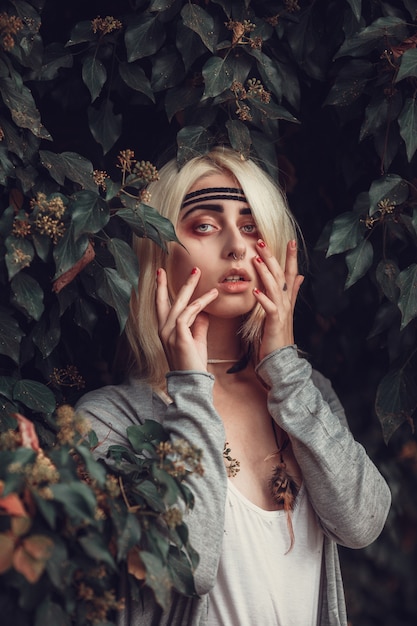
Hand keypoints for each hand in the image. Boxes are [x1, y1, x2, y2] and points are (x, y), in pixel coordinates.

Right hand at [156, 267, 218, 370]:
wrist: (192, 383)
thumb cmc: (193, 363)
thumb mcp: (196, 340)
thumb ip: (198, 325)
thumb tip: (203, 312)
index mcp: (165, 330)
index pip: (160, 304)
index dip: (160, 288)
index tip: (161, 272)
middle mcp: (163, 330)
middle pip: (166, 300)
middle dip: (176, 282)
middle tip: (190, 268)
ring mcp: (169, 333)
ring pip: (180, 304)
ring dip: (192, 288)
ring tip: (201, 275)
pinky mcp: (178, 337)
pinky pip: (187, 315)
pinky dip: (198, 304)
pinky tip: (209, 297)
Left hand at [252, 239, 303, 360]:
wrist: (280, 358)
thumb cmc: (279, 334)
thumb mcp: (285, 310)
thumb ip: (292, 292)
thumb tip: (300, 276)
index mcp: (287, 299)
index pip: (290, 273)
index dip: (291, 257)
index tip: (290, 241)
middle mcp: (286, 303)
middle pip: (280, 275)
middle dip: (272, 258)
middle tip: (262, 242)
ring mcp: (281, 312)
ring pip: (275, 288)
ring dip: (265, 273)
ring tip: (257, 260)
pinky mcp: (274, 323)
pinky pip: (270, 308)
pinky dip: (263, 299)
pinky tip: (255, 291)